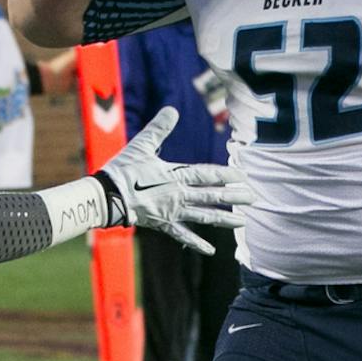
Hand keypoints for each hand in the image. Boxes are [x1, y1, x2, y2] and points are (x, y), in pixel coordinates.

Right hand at [93, 107, 253, 254]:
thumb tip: (172, 110)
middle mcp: (179, 195)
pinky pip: (183, 235)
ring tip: (243, 222)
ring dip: (224, 219)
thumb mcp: (142, 145)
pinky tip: (211, 250)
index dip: (227, 175)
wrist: (107, 197)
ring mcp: (172, 211)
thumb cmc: (123, 170)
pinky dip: (197, 243)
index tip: (244, 176)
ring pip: (204, 216)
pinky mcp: (162, 224)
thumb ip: (159, 128)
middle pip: (212, 196)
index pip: (208, 174)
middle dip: (235, 197)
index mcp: (176, 175)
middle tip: (254, 198)